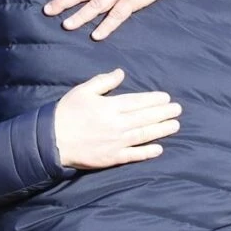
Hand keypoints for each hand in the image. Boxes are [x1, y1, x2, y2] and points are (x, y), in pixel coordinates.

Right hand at [54, 69, 181, 169]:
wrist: (52, 140)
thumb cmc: (67, 113)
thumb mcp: (83, 91)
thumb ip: (103, 81)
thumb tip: (121, 72)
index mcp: (110, 106)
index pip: (137, 102)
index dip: (153, 100)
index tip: (166, 98)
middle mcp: (117, 124)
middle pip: (145, 117)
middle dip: (163, 113)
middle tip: (178, 110)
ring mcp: (116, 142)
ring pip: (144, 135)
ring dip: (161, 130)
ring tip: (175, 125)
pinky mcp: (112, 157)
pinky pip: (133, 155)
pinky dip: (147, 152)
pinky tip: (159, 149)